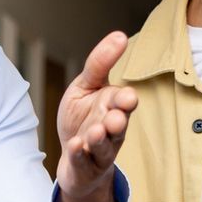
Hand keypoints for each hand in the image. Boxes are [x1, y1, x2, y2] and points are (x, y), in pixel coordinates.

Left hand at [54, 31, 138, 201]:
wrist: (74, 157)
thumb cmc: (82, 117)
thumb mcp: (87, 86)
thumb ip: (100, 63)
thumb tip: (119, 35)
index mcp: (113, 106)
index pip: (123, 102)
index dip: (125, 100)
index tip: (128, 96)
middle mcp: (111, 129)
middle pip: (119, 126)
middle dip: (118, 122)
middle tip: (115, 118)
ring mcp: (99, 150)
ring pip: (104, 146)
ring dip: (100, 139)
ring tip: (95, 131)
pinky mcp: (85, 166)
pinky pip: (83, 161)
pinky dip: (80, 154)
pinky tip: (76, 145)